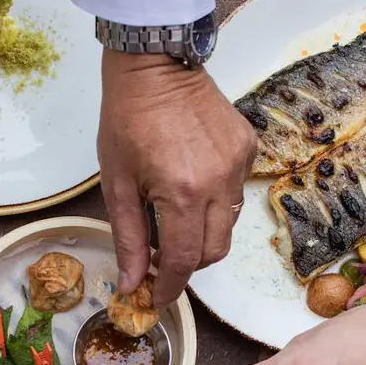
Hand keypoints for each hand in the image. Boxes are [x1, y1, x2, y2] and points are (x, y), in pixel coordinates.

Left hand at [99, 49, 256, 306]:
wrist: (155, 65)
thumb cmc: (126, 122)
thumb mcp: (117, 184)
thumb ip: (128, 239)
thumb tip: (132, 284)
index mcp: (182, 193)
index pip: (182, 260)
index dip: (169, 287)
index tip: (157, 299)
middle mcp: (219, 183)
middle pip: (213, 251)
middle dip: (187, 265)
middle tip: (161, 258)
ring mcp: (238, 164)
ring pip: (228, 226)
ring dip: (202, 235)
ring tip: (174, 218)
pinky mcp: (248, 148)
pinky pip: (235, 194)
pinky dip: (214, 203)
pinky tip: (193, 183)